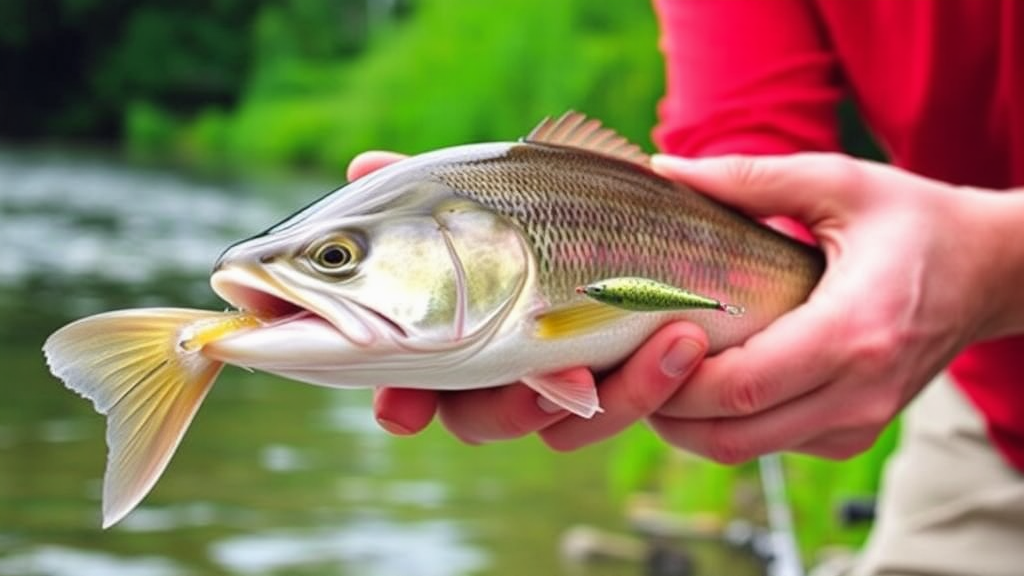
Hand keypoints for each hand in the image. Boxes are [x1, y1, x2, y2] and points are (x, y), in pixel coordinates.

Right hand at [347, 151, 707, 448]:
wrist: (657, 220)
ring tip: (634, 348)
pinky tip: (678, 340)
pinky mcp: (621, 388)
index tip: (400, 413)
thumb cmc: (554, 203)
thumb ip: (423, 186)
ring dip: (589, 394)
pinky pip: (622, 411)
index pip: (413, 384)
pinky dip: (646, 383)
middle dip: (504, 409)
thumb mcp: (491, 189)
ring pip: (553, 427)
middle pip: (478, 420)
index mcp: (455, 334)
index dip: (402, 405)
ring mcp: (564, 382)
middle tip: (540, 383)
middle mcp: (502, 368)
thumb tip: (361, 165)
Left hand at [646, 152, 1012, 461]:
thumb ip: (748, 178)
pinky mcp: (851, 435)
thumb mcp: (837, 182)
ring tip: (645, 374)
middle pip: (730, 433)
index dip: (674, 377)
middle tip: (619, 366)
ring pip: (742, 450)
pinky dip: (720, 424)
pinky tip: (695, 383)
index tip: (632, 340)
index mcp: (854, 332)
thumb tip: (662, 169)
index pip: (741, 385)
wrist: (990, 273)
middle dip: (663, 407)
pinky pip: (767, 445)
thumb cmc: (915, 222)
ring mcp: (857, 423)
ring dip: (683, 423)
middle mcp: (857, 393)